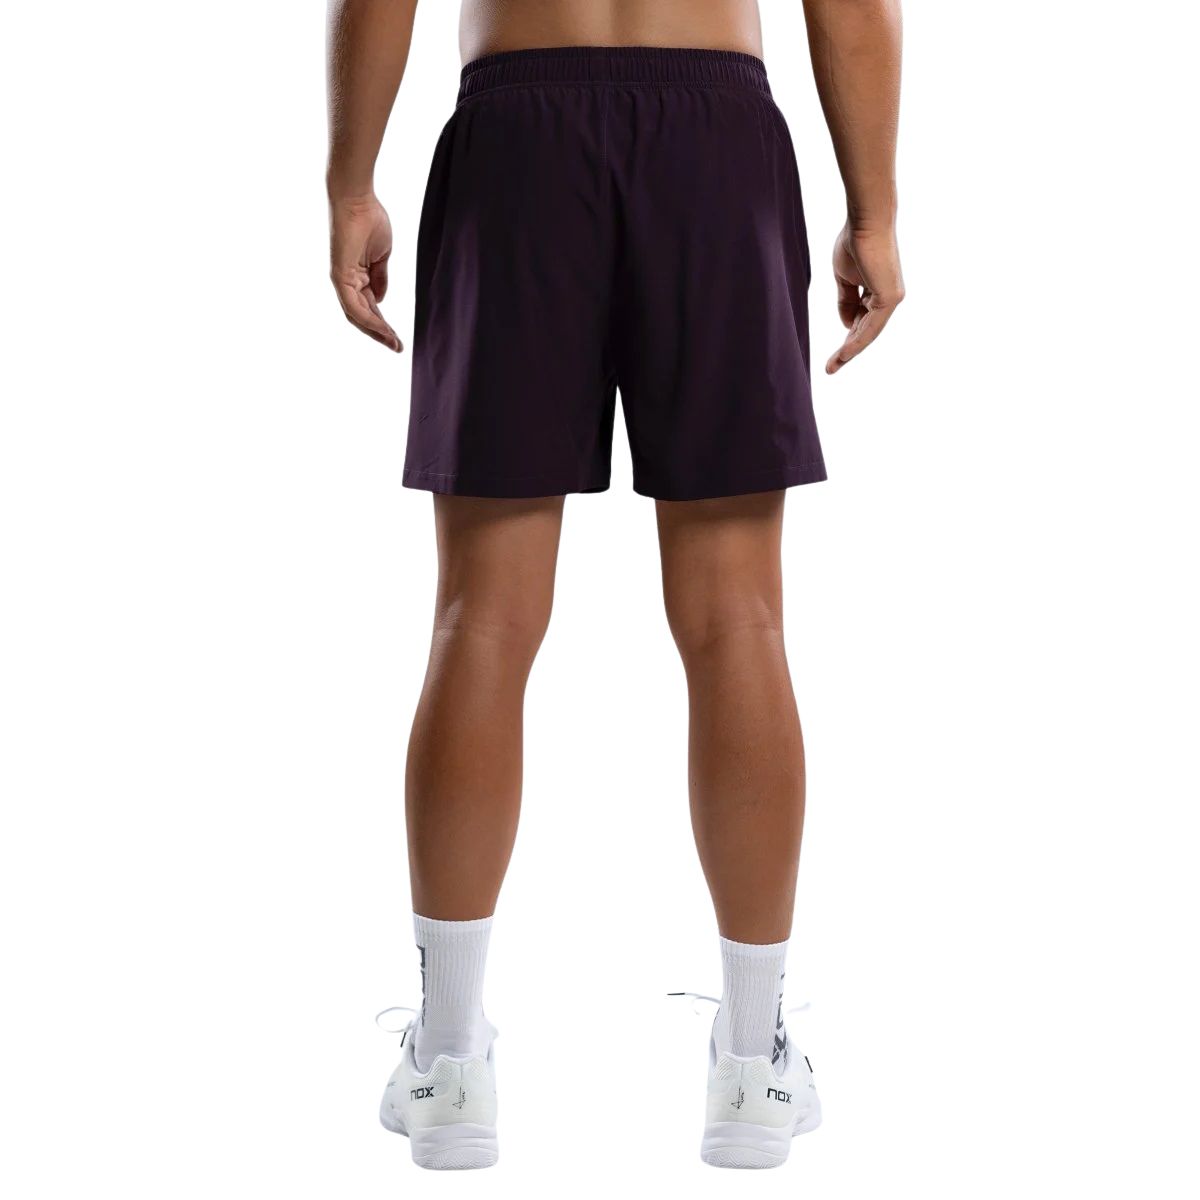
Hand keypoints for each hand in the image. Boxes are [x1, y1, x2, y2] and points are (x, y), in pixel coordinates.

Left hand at [329, 193, 401, 351]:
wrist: (357, 200)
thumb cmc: (370, 220)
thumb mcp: (381, 257)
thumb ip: (380, 279)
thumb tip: (381, 300)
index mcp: (356, 276)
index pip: (370, 307)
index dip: (384, 324)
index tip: (398, 337)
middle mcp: (346, 282)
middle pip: (363, 316)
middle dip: (380, 333)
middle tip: (398, 347)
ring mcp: (342, 281)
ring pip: (358, 316)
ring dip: (377, 332)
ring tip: (394, 343)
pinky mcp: (340, 277)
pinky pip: (354, 307)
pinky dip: (369, 320)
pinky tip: (383, 329)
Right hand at [826, 224, 904, 374]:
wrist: (865, 221)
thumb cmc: (854, 242)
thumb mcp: (844, 278)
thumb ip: (846, 301)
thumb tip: (846, 325)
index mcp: (878, 290)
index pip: (861, 320)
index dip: (846, 335)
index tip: (833, 351)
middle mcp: (889, 297)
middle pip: (865, 330)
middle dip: (847, 349)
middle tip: (831, 367)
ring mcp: (892, 298)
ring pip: (868, 333)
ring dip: (850, 351)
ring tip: (833, 366)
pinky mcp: (890, 298)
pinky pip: (871, 327)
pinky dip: (856, 341)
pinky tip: (844, 354)